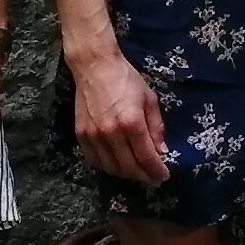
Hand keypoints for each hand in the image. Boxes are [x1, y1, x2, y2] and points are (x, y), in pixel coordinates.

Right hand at [74, 48, 169, 188]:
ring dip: (126, 174)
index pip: (146, 157)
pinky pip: (94, 160)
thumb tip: (162, 151)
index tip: (163, 176)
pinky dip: (107, 167)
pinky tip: (117, 165)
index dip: (156, 170)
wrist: (95, 66)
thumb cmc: (126, 79)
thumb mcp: (149, 99)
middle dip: (144, 176)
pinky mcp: (81, 134)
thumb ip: (156, 127)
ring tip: (137, 172)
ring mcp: (94, 135)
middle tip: (153, 178)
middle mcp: (111, 133)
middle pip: (129, 167)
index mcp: (131, 122)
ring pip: (111, 167)